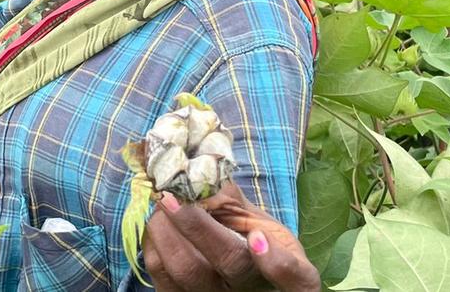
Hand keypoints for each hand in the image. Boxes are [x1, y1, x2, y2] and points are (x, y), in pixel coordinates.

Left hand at [142, 182, 319, 291]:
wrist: (231, 273)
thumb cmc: (251, 240)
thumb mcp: (258, 221)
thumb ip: (234, 199)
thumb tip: (196, 170)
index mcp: (285, 271)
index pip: (295, 280)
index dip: (280, 265)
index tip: (258, 238)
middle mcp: (250, 289)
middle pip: (227, 263)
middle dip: (195, 224)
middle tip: (171, 195)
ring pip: (186, 271)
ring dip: (166, 229)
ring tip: (161, 203)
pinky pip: (160, 275)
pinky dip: (153, 242)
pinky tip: (157, 223)